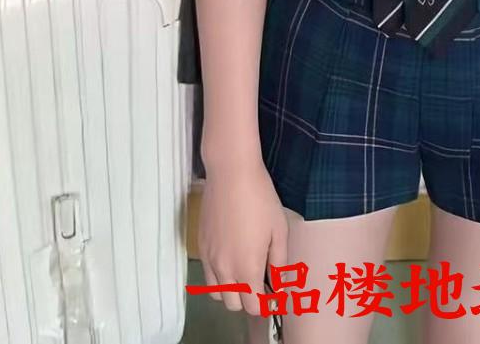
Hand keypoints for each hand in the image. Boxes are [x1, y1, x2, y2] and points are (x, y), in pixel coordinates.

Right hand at [197, 156, 288, 321]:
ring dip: (231, 290)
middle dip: (248, 300)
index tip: (273, 296)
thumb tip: (279, 283)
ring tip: (243, 271)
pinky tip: (230, 256)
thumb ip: (279, 262)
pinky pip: (207, 274)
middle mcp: (224, 270)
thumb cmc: (261, 199)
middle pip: (233, 305)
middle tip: (260, 282)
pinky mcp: (200, 246)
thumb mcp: (279, 229)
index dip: (265, 306)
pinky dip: (218, 277)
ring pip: (217, 293)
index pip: (253, 307)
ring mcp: (209, 259)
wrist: (230, 173)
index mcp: (247, 268)